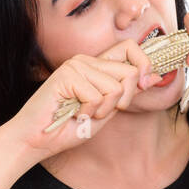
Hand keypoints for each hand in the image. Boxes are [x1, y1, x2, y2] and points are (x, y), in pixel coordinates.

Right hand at [0, 38, 161, 160]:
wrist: (35, 140)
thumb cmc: (67, 128)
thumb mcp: (105, 112)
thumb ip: (126, 94)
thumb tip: (154, 77)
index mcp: (96, 66)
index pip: (130, 48)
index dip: (144, 66)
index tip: (143, 86)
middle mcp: (86, 61)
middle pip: (129, 72)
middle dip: (124, 100)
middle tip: (101, 113)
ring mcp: (76, 65)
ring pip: (115, 87)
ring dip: (103, 110)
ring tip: (83, 114)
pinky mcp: (67, 75)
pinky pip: (97, 96)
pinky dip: (88, 113)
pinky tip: (73, 114)